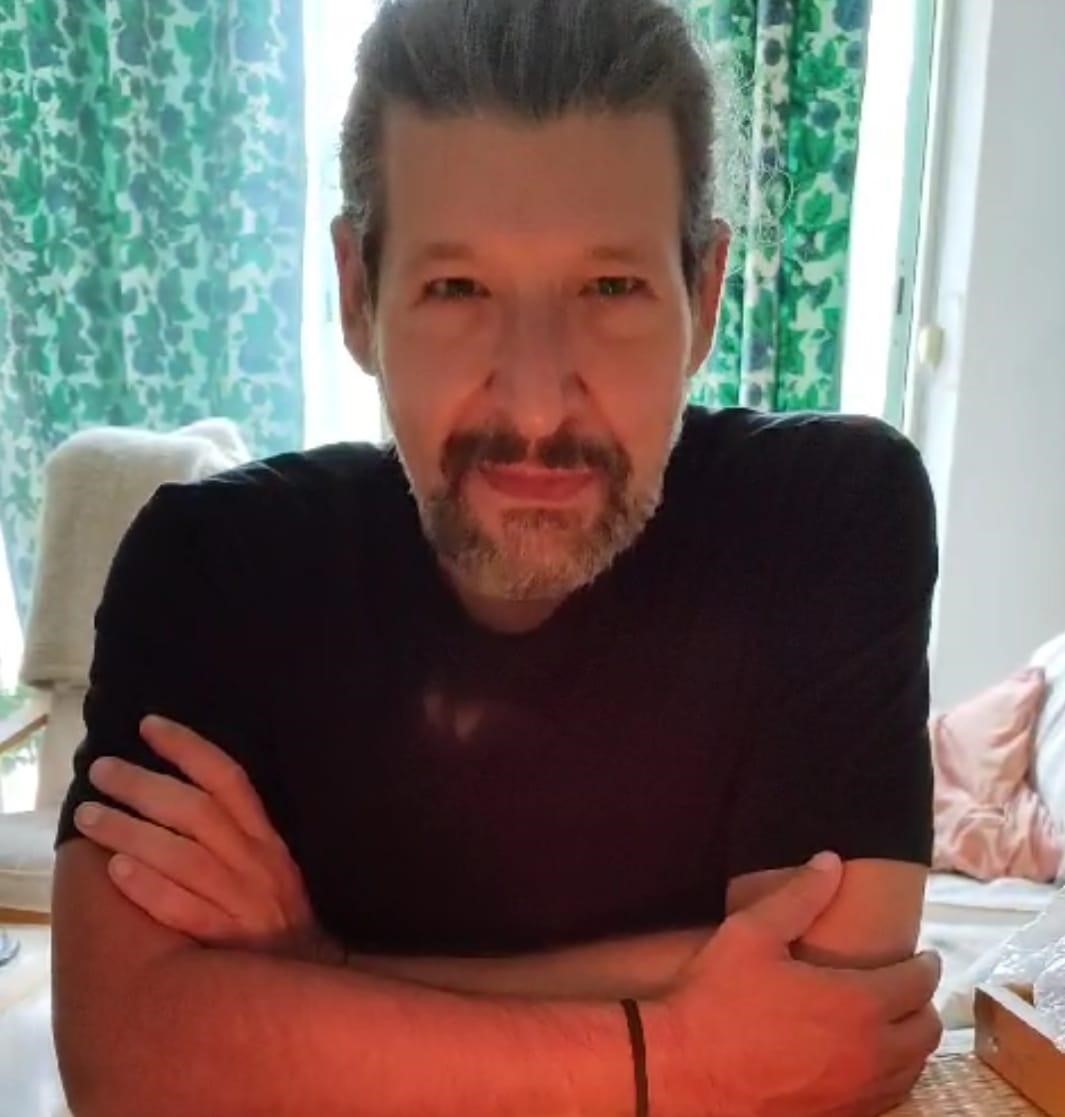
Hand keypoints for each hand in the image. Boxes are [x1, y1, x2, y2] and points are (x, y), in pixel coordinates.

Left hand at [74, 715, 335, 961]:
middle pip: (198, 812)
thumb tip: (178, 786)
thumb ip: (236, 829)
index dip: (190, 747)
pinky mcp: (225, 939)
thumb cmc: (276, 911)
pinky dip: (150, 888)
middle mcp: (256, 861)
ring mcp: (242, 900)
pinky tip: (117, 872)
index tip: (149, 724)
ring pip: (184, 857)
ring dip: (132, 832)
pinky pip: (184, 909)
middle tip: (101, 769)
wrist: (306, 974)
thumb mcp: (270, 860)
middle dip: (145, 785)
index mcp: (266, 837)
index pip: (229, 779)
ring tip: (89, 816)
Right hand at [649, 852, 941, 1116]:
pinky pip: (889, 1098)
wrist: (685, 1071)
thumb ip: (799, 895)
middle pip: (927, 1030)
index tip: (923, 955)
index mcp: (857, 1002)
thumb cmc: (717, 998)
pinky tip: (874, 1064)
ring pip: (913, 1069)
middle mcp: (870, 1053)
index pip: (917, 983)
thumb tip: (831, 861)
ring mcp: (857, 1093)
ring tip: (899, 1022)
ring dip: (914, 1042)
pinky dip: (894, 1076)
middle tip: (912, 986)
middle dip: (926, 1003)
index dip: (926, 965)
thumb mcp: (752, 933)